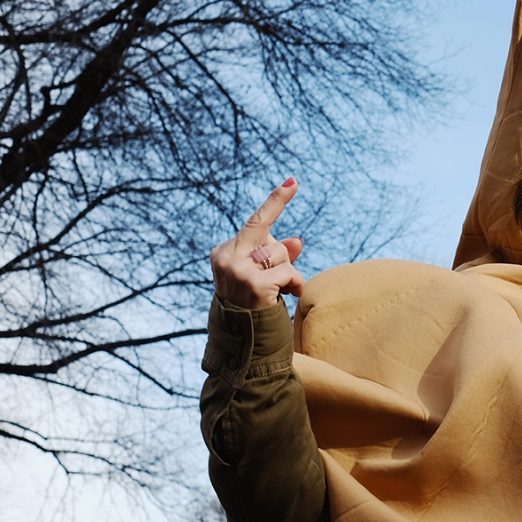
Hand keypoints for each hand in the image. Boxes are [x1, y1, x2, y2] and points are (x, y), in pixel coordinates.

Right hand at [210, 179, 305, 309]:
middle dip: (281, 240)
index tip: (292, 182)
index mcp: (224, 252)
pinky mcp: (255, 284)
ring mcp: (238, 271)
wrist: (243, 339)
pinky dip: (294, 284)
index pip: (255, 222)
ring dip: (289, 274)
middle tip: (286, 226)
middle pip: (268, 235)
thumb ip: (278, 256)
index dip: (276, 202)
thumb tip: (297, 241)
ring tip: (278, 291)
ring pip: (282, 255)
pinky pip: (289, 272)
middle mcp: (226, 258)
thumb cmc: (253, 303)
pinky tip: (286, 296)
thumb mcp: (263, 274)